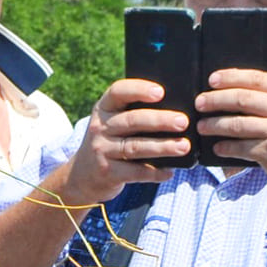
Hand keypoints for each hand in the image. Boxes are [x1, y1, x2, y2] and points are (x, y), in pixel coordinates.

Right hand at [60, 78, 193, 204]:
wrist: (82, 176)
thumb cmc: (110, 142)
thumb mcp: (112, 123)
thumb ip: (133, 113)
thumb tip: (176, 110)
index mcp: (104, 108)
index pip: (118, 92)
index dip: (139, 90)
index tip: (161, 92)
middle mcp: (100, 127)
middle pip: (132, 120)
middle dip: (160, 120)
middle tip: (183, 122)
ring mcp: (102, 150)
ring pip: (135, 146)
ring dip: (162, 146)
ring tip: (183, 146)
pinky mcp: (107, 172)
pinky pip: (135, 172)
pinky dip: (154, 173)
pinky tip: (169, 172)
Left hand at [193, 70, 266, 195]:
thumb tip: (230, 93)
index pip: (258, 78)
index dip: (232, 77)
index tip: (212, 79)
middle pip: (243, 98)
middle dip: (216, 99)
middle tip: (199, 103)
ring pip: (238, 124)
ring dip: (215, 124)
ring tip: (202, 126)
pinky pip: (241, 147)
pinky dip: (225, 147)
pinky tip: (217, 147)